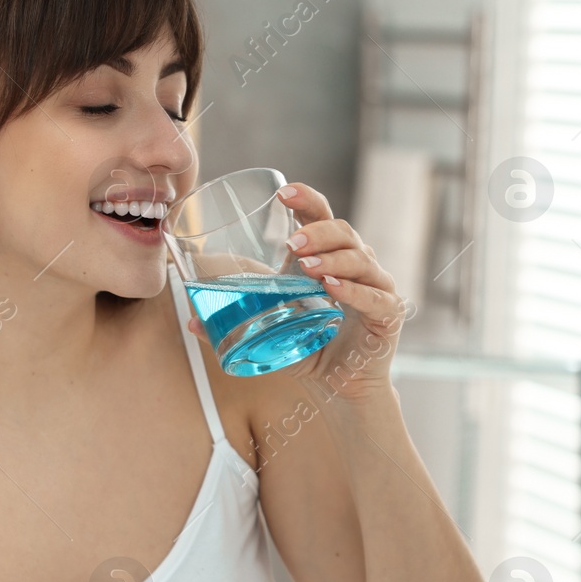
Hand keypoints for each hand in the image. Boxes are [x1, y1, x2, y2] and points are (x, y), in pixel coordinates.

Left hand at [185, 182, 409, 400]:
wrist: (342, 388)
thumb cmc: (311, 348)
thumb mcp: (272, 326)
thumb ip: (238, 318)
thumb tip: (192, 320)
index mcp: (328, 257)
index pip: (321, 216)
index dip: (306, 200)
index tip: (284, 193)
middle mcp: (356, 265)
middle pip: (344, 232)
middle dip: (318, 232)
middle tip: (291, 244)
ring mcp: (376, 287)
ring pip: (361, 259)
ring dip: (334, 259)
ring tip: (309, 267)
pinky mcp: (388, 315)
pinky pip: (375, 297)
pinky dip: (354, 291)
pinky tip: (334, 289)